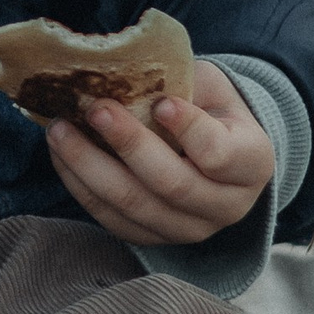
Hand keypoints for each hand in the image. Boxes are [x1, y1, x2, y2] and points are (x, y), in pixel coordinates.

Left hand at [45, 59, 274, 248]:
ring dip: (90, 167)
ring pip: (135, 206)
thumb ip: (178, 83)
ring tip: (60, 131)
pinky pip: (112, 219)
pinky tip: (61, 155)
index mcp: (252, 163)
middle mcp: (228, 206)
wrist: (214, 147)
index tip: (162, 102)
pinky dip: (81, 187)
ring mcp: (190, 229)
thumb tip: (120, 75)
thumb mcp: (208, 86)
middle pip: (171, 184)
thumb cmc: (209, 108)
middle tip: (95, 109)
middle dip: (128, 144)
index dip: (189, 129)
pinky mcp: (154, 238)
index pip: (219, 153)